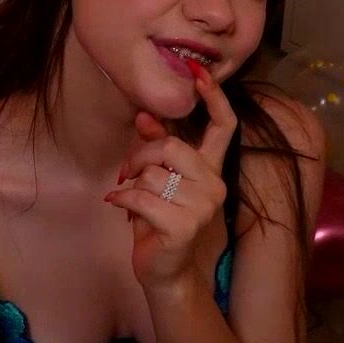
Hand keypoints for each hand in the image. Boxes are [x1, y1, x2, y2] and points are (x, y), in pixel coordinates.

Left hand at [104, 60, 237, 290]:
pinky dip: (122, 200)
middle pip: (172, 146)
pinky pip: (140, 197)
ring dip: (132, 184)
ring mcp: (202, 207)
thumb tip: (144, 114)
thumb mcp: (159, 178)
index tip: (197, 70)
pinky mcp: (183, 226)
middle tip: (128, 172)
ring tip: (132, 199)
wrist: (165, 271)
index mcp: (211, 169)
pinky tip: (120, 207)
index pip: (224, 126)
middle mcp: (214, 185)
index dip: (213, 97)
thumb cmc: (160, 221)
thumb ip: (156, 147)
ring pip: (153, 174)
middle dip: (141, 156)